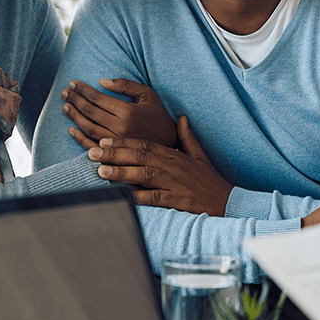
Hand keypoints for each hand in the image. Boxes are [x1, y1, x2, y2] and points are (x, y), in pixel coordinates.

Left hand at [63, 78, 176, 148]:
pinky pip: (92, 146)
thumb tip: (102, 81)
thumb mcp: (148, 95)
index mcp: (128, 111)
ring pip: (88, 128)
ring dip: (74, 117)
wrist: (170, 143)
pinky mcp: (116, 154)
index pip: (98, 98)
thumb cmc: (158, 115)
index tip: (73, 83)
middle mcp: (121, 127)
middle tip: (65, 92)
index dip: (83, 90)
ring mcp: (117, 142)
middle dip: (75, 100)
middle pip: (90, 112)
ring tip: (65, 107)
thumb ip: (126, 85)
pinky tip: (71, 130)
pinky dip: (79, 138)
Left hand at [89, 116, 232, 215]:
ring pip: (143, 174)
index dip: (122, 141)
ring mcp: (174, 183)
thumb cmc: (210, 180)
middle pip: (139, 155)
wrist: (227, 201)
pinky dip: (138, 196)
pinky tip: (122, 195)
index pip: (144, 144)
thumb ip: (187, 136)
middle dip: (114, 153)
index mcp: (174, 155)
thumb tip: (182, 118)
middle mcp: (172, 166)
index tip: (103, 139)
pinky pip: (154, 197)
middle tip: (92, 152)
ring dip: (121, 171)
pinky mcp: (176, 200)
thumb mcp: (200, 155)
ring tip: (100, 171)